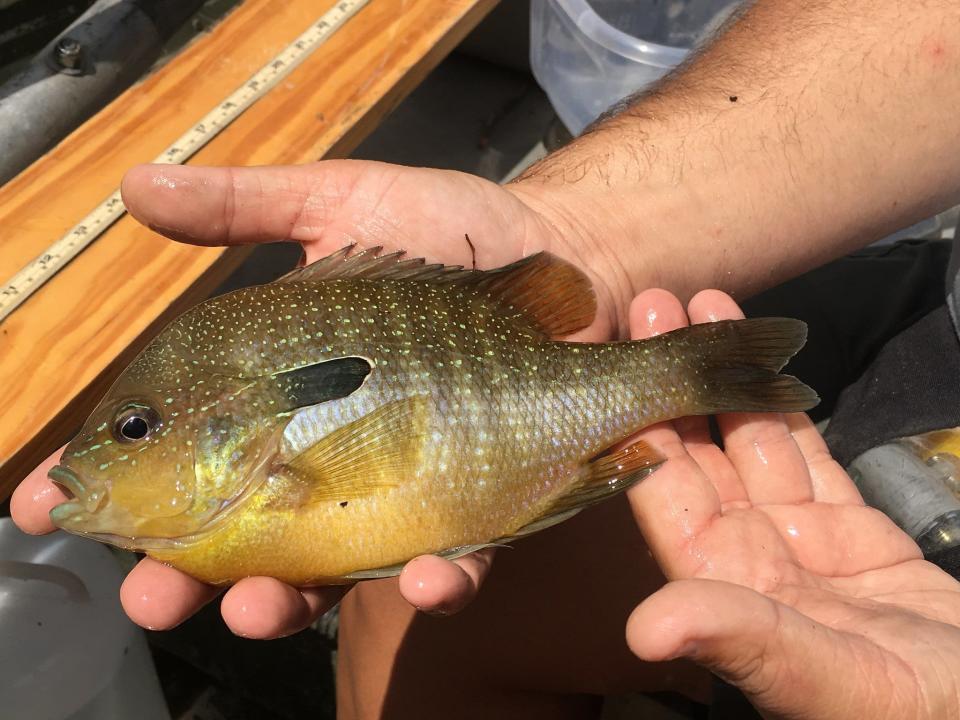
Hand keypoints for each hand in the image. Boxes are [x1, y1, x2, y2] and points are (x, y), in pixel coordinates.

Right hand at [11, 160, 618, 636]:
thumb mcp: (341, 203)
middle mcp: (327, 450)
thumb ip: (248, 211)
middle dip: (186, 577)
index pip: (174, 447)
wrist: (570, 260)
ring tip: (261, 606)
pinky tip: (426, 576)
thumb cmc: (448, 231)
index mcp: (276, 390)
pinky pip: (452, 559)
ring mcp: (402, 486)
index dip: (108, 482)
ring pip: (331, 571)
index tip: (47, 510)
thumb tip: (135, 186)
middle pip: (238, 534)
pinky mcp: (479, 504)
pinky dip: (436, 579)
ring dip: (288, 602)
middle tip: (152, 595)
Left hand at [625, 289, 959, 719]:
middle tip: (650, 302)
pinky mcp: (844, 527)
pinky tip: (765, 354)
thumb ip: (739, 640)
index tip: (619, 356)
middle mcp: (743, 555)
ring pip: (749, 439)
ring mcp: (793, 537)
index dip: (641, 422)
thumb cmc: (907, 714)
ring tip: (702, 303)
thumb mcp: (823, 679)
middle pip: (697, 452)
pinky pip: (804, 453)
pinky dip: (785, 404)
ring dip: (725, 374)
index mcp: (720, 586)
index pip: (663, 494)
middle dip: (672, 376)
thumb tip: (642, 629)